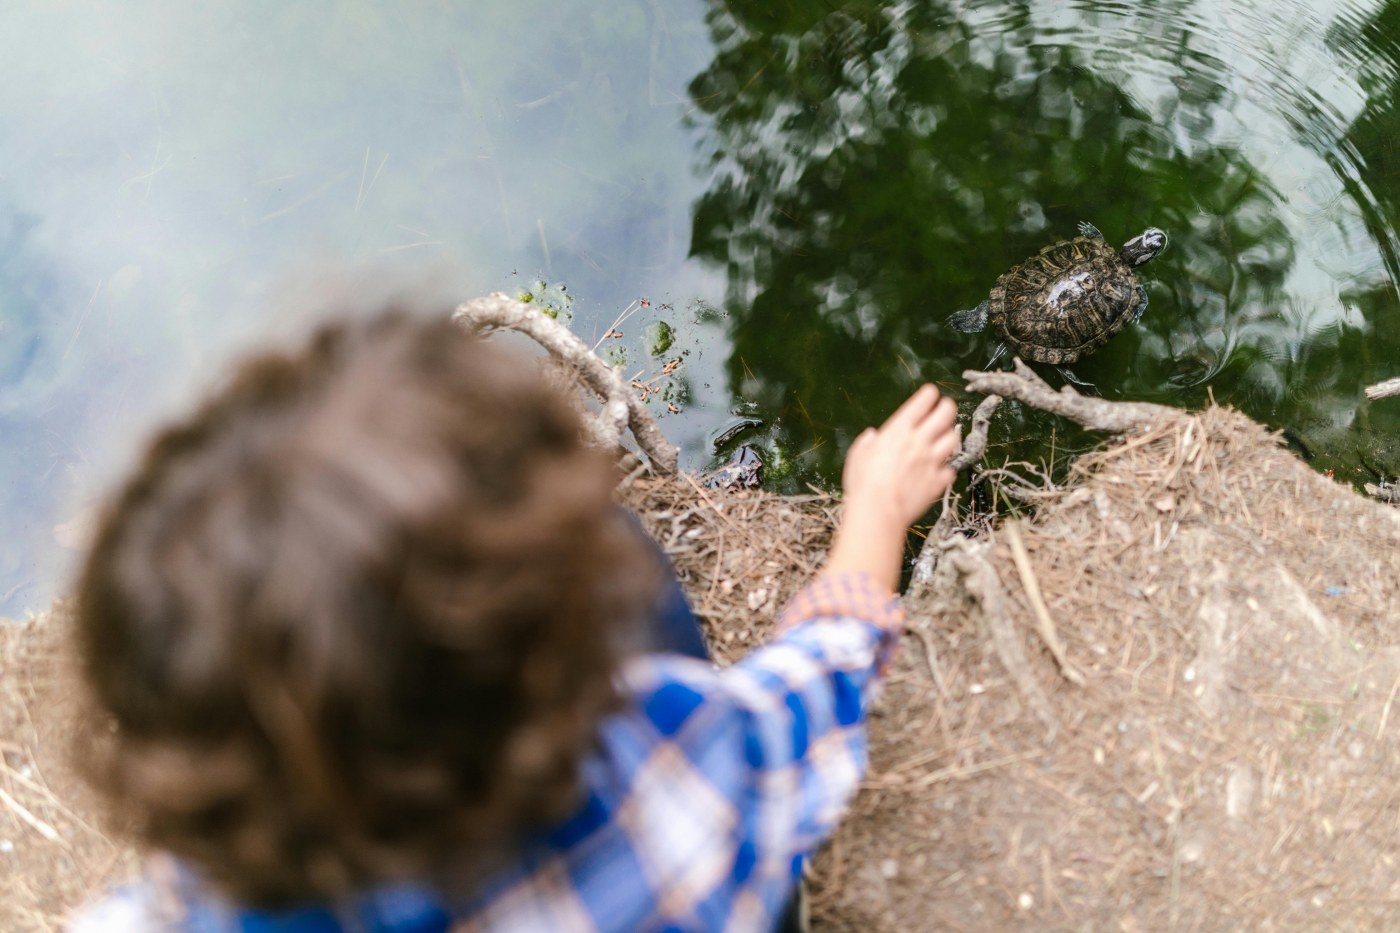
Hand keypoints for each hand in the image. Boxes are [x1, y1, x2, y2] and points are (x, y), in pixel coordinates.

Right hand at [843, 384, 959, 529]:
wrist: (878, 511)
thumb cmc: (864, 484)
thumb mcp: (857, 456)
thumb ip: (867, 443)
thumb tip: (872, 437)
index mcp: (898, 430)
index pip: (922, 402)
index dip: (929, 395)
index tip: (931, 393)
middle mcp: (919, 441)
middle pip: (945, 414)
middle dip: (947, 407)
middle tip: (946, 408)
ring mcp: (932, 461)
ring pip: (953, 439)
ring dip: (949, 436)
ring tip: (944, 438)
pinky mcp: (938, 481)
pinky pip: (950, 469)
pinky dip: (945, 468)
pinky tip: (939, 470)